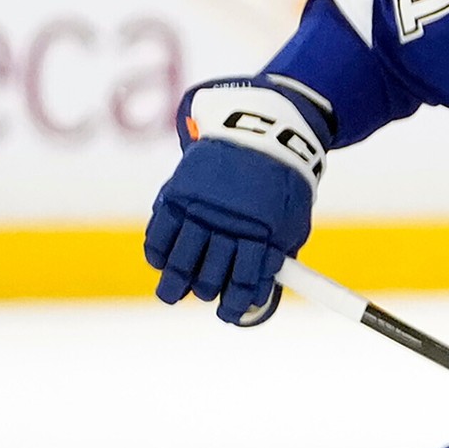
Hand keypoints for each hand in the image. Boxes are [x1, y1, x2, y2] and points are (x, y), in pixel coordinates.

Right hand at [145, 80, 325, 325]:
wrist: (259, 133)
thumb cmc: (281, 185)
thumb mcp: (291, 221)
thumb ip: (276, 255)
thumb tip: (260, 293)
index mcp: (263, 234)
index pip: (247, 279)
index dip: (236, 301)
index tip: (228, 314)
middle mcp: (229, 224)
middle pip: (210, 272)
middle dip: (207, 290)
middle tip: (203, 294)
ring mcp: (201, 209)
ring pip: (181, 257)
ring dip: (174, 282)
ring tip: (171, 294)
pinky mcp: (178, 194)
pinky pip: (160, 231)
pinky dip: (156, 251)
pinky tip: (159, 261)